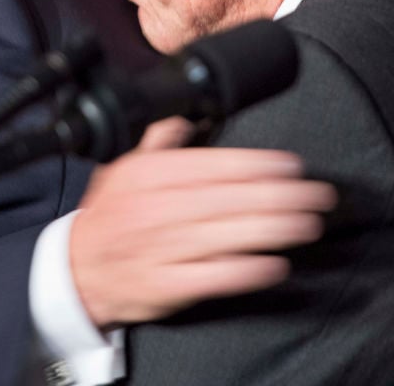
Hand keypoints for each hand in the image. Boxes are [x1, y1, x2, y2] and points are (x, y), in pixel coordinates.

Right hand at [70, 117, 337, 326]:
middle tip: (319, 195)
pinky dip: (246, 271)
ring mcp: (163, 250)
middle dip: (282, 196)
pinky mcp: (166, 286)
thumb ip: (161, 136)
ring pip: (227, 236)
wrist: (75, 271)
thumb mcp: (126, 164)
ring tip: (309, 224)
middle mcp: (159, 210)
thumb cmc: (111, 215)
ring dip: (275, 230)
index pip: (215, 166)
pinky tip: (276, 264)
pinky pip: (212, 278)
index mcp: (152, 176)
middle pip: (230, 200)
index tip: (293, 166)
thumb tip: (188, 107)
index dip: (258, 165)